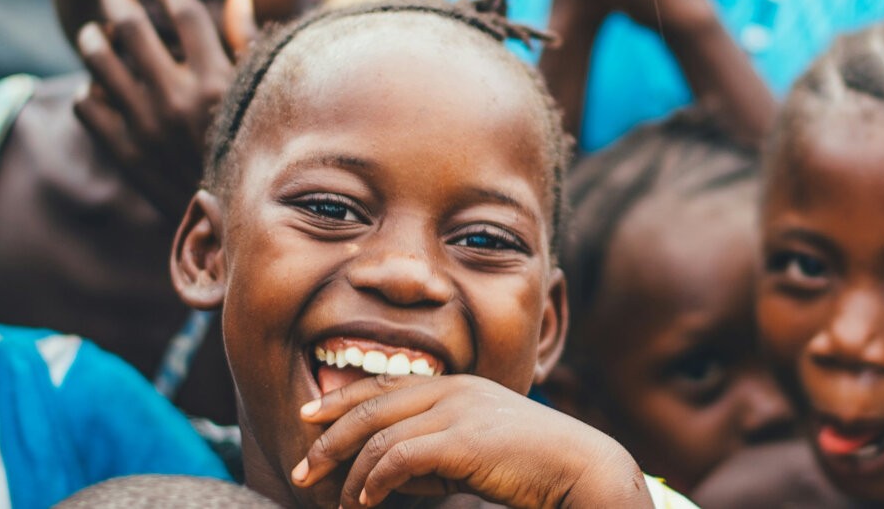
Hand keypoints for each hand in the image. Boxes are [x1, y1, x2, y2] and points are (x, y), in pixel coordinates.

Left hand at [73, 0, 257, 219]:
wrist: (232, 224)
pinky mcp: (123, 152)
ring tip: (96, 32)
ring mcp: (145, 125)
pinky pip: (87, 105)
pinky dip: (89, 90)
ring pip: (99, 61)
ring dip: (93, 37)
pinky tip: (100, 87)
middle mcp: (177, 98)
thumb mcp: (258, 98)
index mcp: (216, 81)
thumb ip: (246, 44)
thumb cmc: (252, 151)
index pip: (185, 13)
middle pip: (132, 26)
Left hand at [292, 374, 652, 508]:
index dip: (340, 400)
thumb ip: (434, 455)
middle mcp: (451, 390)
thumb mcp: (475, 452)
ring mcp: (456, 412)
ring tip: (336, 503)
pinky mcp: (461, 441)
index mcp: (455, 385)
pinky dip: (374, 482)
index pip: (383, 386)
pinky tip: (365, 502)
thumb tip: (387, 477)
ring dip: (350, 475)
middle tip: (301, 469)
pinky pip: (399, 459)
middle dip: (328, 439)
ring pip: (379, 437)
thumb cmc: (532, 467)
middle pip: (370, 407)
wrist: (581, 469)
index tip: (308, 417)